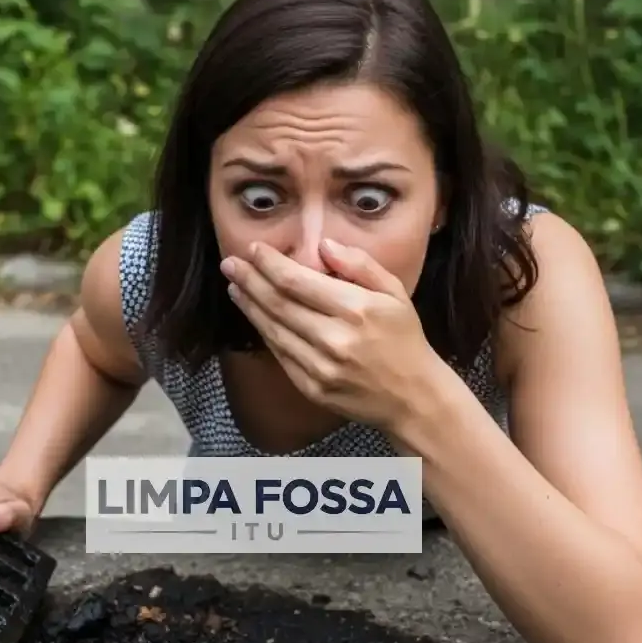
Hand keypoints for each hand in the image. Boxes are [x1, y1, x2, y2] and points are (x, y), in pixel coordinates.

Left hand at [221, 239, 436, 429]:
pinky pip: (281, 355)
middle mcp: (335, 339)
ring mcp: (320, 367)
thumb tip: (323, 245)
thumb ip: (360, 264)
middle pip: (278, 304)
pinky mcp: (312, 388)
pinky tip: (255, 316)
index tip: (254, 249)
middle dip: (250, 281)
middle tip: (230, 264)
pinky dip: (265, 333)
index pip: (297, 282)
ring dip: (250, 306)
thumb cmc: (404, 340)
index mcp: (356, 310)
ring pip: (274, 330)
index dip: (270, 264)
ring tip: (235, 286)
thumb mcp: (395, 292)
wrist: (411, 397)